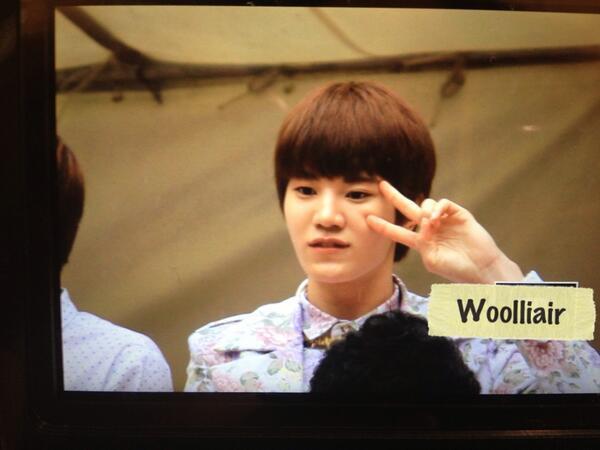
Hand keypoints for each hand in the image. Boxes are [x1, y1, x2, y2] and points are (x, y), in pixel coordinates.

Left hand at [366, 181, 523, 283]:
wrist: (481, 268)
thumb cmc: (456, 269)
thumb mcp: (432, 260)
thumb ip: (423, 243)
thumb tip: (424, 222)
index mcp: (421, 242)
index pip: (397, 232)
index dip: (383, 226)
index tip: (367, 220)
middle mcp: (430, 228)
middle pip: (407, 208)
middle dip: (394, 196)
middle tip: (380, 184)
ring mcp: (444, 220)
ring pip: (426, 204)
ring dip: (424, 210)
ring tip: (431, 223)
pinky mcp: (458, 213)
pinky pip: (443, 203)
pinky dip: (437, 208)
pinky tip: (437, 218)